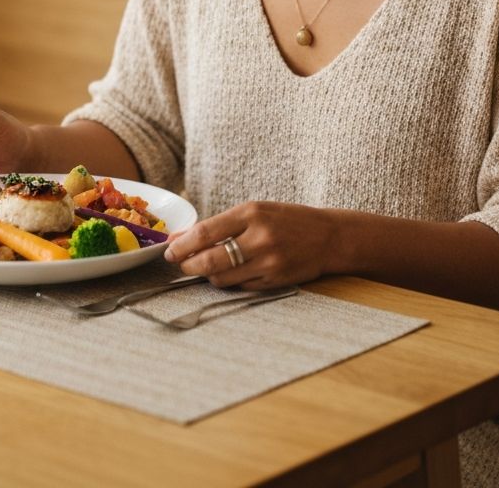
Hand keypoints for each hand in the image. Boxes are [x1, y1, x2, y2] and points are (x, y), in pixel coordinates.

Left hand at [162, 201, 339, 290]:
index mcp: (251, 213)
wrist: (329, 237)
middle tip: (180, 265)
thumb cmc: (287, 220)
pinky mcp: (275, 281)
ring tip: (206, 267)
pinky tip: (231, 273)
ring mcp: (268, 262)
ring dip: (207, 275)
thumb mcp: (255, 211)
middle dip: (188, 265)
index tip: (169, 251)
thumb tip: (183, 238)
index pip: (206, 232)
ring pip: (222, 278)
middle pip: (210, 260)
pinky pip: (240, 287)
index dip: (182, 245)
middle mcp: (259, 238)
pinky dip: (229, 282)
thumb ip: (220, 224)